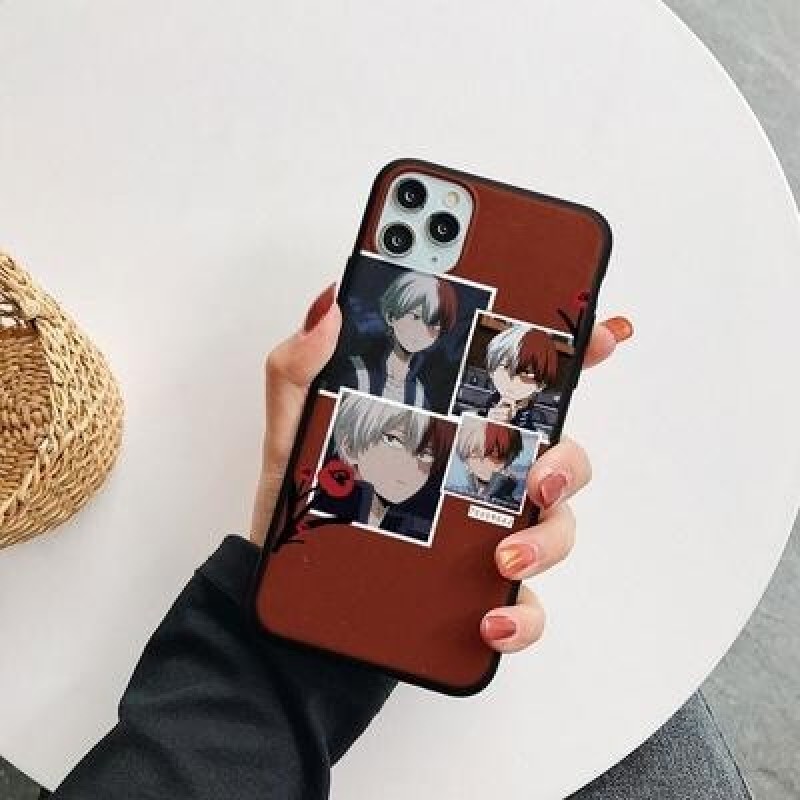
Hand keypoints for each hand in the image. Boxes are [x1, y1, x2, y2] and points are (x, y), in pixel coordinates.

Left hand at [249, 283, 632, 653]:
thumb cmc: (305, 506)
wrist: (293, 593)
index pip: (519, 385)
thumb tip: (330, 310)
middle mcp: (479, 475)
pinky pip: (526, 607)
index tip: (602, 333)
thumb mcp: (294, 432)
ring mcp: (486, 534)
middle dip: (566, 459)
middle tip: (537, 473)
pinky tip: (491, 621)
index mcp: (449, 426)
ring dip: (548, 539)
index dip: (570, 354)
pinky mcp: (479, 594)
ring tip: (503, 555)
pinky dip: (523, 617)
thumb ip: (301, 368)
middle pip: (557, 454)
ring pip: (557, 526)